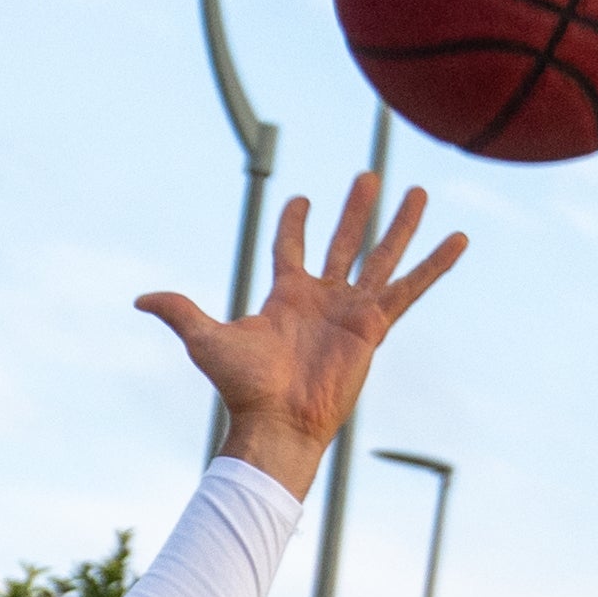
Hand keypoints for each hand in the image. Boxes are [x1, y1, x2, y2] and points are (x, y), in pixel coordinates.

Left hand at [133, 161, 467, 482]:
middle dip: (356, 209)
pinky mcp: (376, 325)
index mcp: (286, 294)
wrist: (277, 421)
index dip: (295, 222)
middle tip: (368, 175)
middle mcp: (323, 298)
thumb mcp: (206, 338)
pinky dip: (436, 265)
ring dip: (400, 225)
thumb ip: (179, 311)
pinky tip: (459, 239)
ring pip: (382, 256)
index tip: (301, 199)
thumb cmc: (243, 386)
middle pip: (344, 241)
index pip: (292, 246)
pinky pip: (411, 288)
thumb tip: (138, 299)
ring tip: (419, 191)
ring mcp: (352, 309)